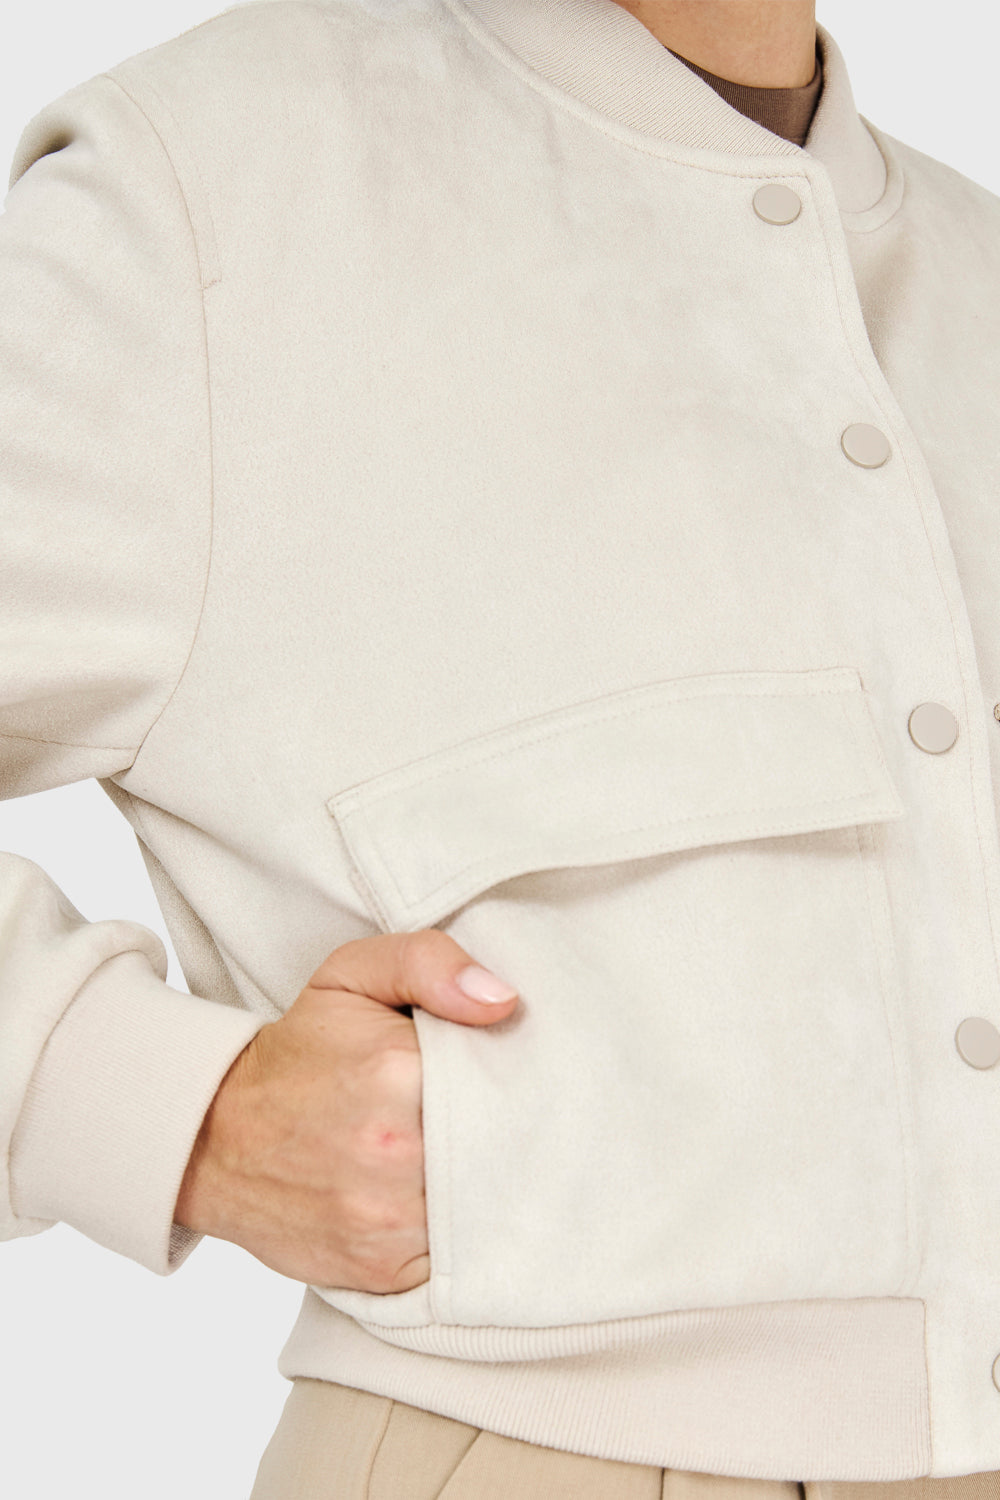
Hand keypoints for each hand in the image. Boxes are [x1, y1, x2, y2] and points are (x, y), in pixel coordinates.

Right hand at [173, 929, 518, 1291]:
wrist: (216, 1138)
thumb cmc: (300, 1053)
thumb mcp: (352, 975)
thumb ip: (429, 963)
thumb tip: (504, 1001)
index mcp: (397, 1071)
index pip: (505, 1078)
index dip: (517, 1078)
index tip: (515, 1076)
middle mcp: (396, 1152)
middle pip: (503, 1146)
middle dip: (510, 1133)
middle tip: (503, 1119)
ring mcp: (389, 1221)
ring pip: (487, 1207)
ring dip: (490, 1187)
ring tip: (475, 1158)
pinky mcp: (386, 1272)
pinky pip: (458, 1256)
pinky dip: (463, 1234)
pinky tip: (449, 1204)